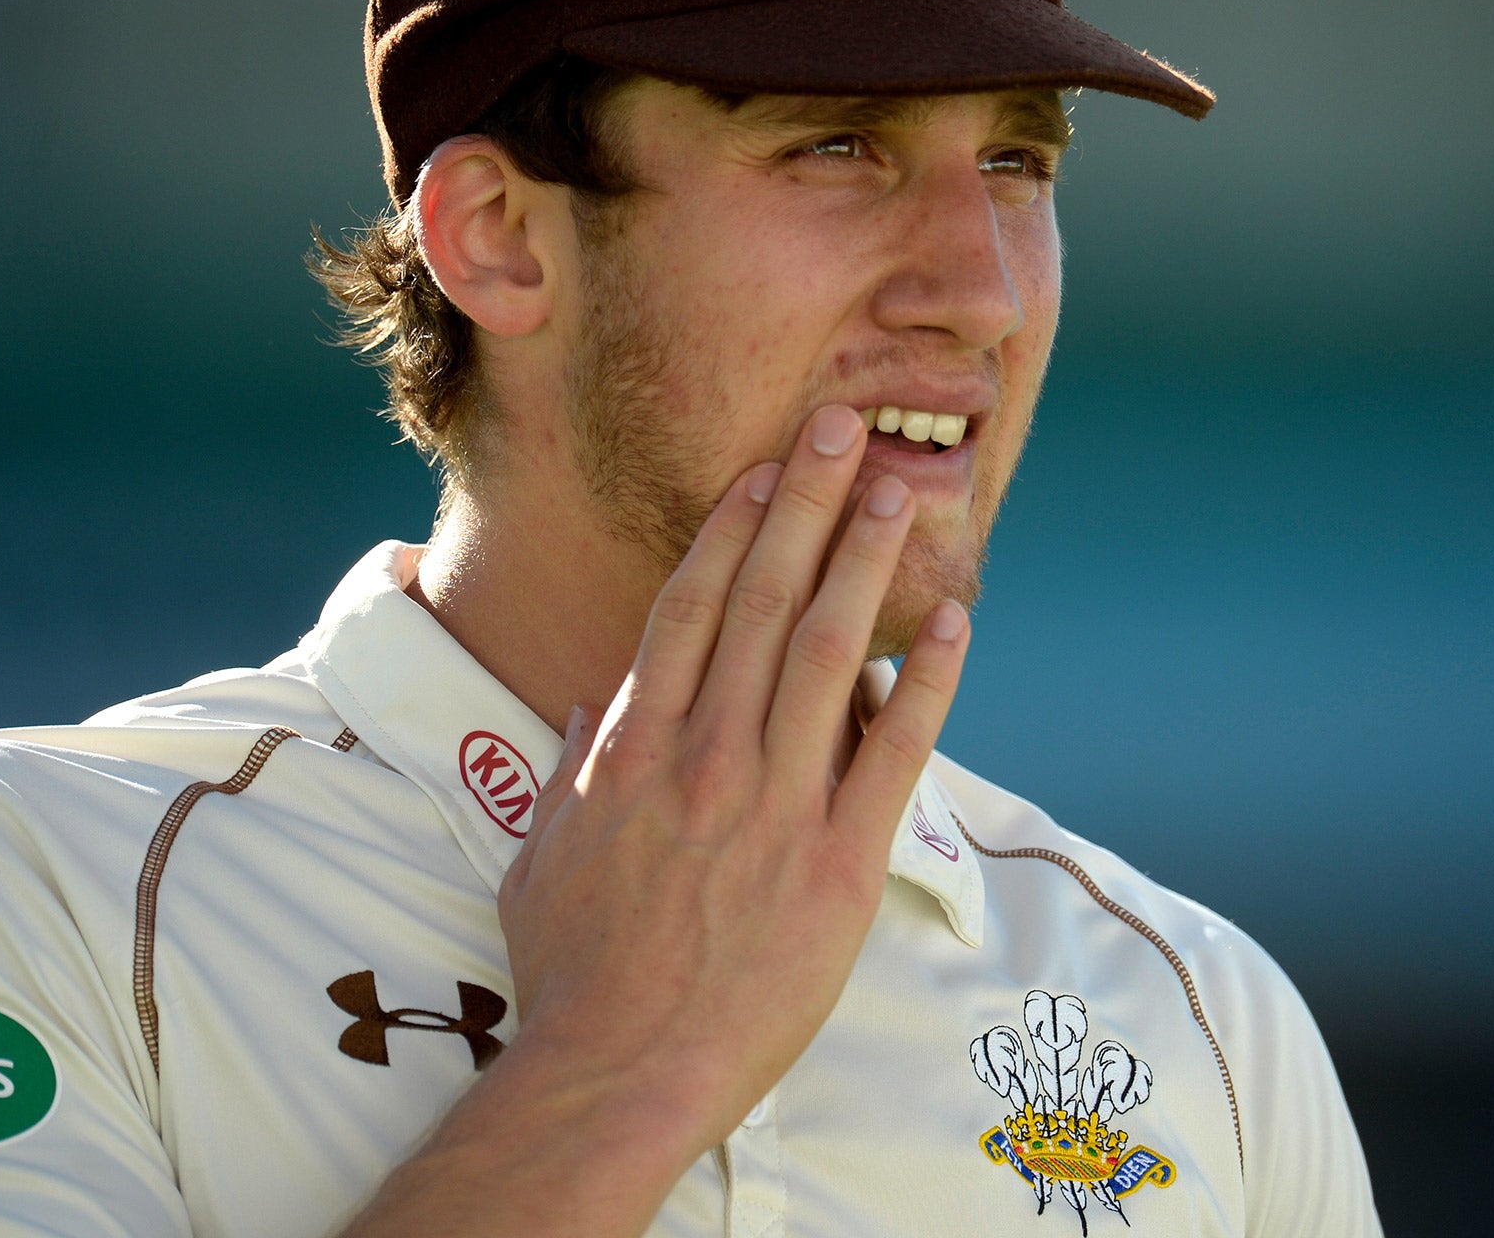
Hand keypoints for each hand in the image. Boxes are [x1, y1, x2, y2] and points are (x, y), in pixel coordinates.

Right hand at [496, 404, 969, 1160]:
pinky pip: (892, 756)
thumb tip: (592, 699)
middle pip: (764, 602)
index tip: (767, 467)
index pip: (692, 606)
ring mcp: (776, 804)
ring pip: (826, 655)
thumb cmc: (574, 969)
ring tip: (901, 491)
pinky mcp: (838, 863)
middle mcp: (707, 754)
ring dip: (867, 564)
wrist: (619, 1069)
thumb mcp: (540, 853)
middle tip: (844, 426)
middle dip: (807, 504)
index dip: (734, 526)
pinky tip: (954, 624)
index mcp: (635, 745)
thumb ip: (570, 766)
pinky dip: (925, 684)